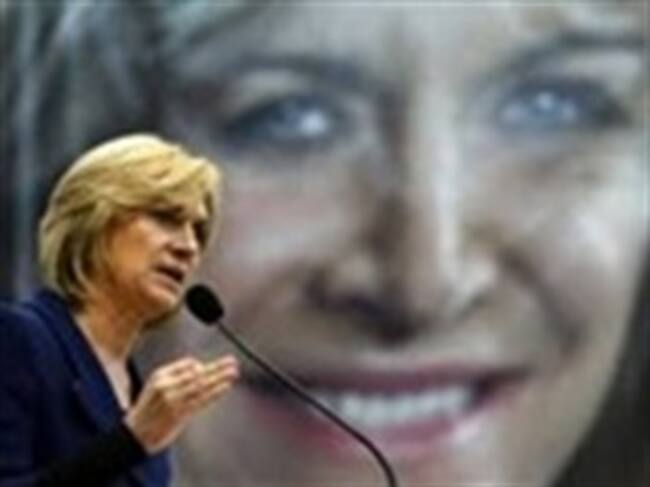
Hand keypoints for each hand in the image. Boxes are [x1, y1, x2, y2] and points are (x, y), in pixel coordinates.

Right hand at [124, 355, 238, 453]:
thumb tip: (199, 367)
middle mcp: (167, 386)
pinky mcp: (181, 414)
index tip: (216, 366)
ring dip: (220, 378)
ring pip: (202, 386)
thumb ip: (175, 374)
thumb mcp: (154, 385)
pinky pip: (202, 400)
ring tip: (233, 372)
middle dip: (217, 367)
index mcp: (160, 375)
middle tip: (232, 361)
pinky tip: (225, 387)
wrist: (135, 434)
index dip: (202, 365)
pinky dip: (215, 393)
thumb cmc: (147, 409)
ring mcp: (174, 400)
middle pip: (198, 374)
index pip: (187, 364)